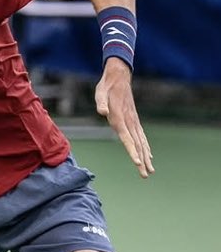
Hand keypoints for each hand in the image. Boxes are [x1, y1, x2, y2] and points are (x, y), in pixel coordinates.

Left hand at [94, 59, 153, 177]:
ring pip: (141, 142)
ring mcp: (134, 121)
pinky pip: (141, 136)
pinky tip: (149, 156)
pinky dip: (146, 147)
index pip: (127, 137)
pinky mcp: (134, 120)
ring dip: (146, 157)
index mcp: (120, 117)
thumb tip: (102, 112)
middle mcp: (129, 121)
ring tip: (150, 171)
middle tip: (146, 175)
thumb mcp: (100, 92)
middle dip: (142, 160)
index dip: (132, 150)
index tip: (138, 162)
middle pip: (137, 144)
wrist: (119, 76)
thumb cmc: (107, 86)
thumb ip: (101, 103)